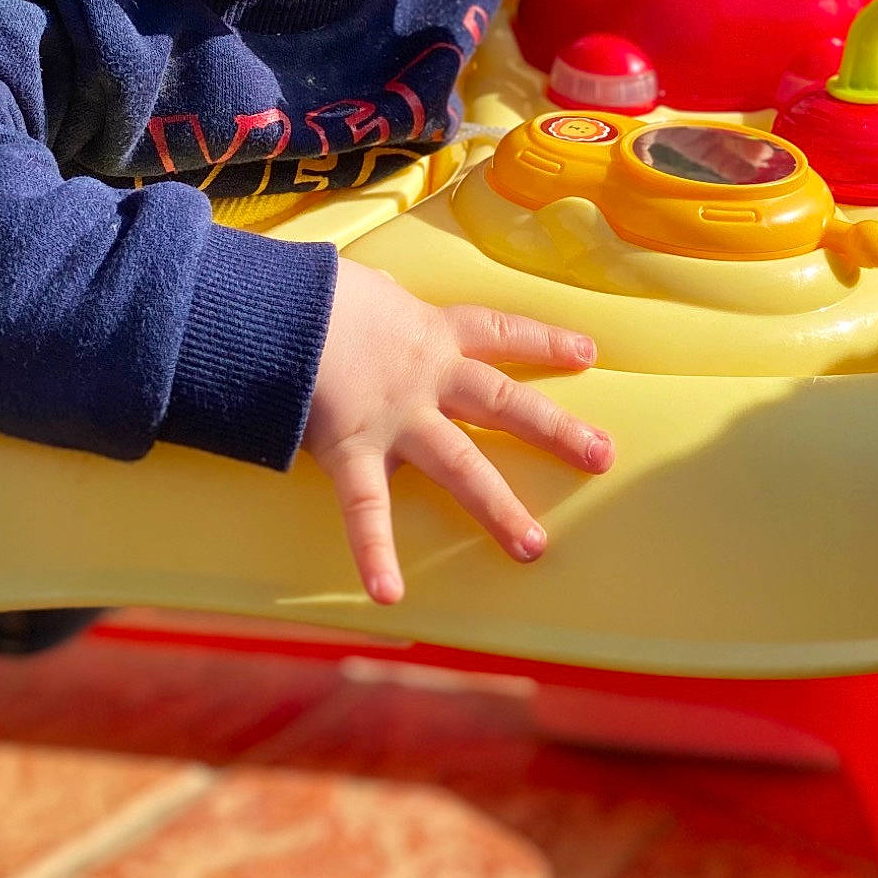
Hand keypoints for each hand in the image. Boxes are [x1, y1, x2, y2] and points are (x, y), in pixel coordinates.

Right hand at [303, 259, 612, 603]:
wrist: (274, 303)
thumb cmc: (314, 289)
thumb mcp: (360, 284)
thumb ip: (380, 299)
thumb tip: (382, 292)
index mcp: (428, 330)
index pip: (498, 330)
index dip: (544, 339)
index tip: (588, 352)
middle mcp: (425, 377)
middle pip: (504, 401)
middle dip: (555, 430)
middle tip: (603, 456)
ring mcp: (394, 419)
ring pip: (460, 464)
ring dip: (499, 507)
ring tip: (534, 547)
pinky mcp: (352, 450)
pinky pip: (366, 508)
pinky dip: (374, 552)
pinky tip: (389, 594)